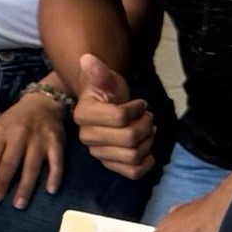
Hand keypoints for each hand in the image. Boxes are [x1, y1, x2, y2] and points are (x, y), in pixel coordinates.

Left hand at [0, 89, 67, 203]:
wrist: (42, 104)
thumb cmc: (13, 122)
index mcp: (1, 132)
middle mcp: (20, 135)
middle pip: (9, 163)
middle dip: (1, 183)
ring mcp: (39, 139)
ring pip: (32, 166)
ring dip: (25, 187)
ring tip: (18, 204)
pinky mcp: (56, 142)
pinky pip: (57, 162)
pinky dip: (54, 176)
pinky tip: (50, 190)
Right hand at [70, 54, 158, 182]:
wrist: (107, 107)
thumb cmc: (108, 91)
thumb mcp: (107, 79)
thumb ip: (99, 72)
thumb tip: (86, 58)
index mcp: (84, 116)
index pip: (120, 117)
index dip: (137, 109)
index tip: (139, 103)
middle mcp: (87, 138)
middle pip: (129, 139)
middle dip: (145, 125)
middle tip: (147, 117)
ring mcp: (98, 154)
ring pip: (134, 156)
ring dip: (148, 141)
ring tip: (147, 130)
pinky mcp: (110, 166)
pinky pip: (133, 173)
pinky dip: (146, 162)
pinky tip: (148, 149)